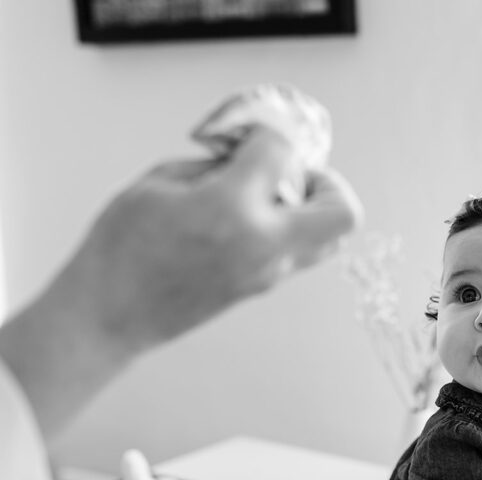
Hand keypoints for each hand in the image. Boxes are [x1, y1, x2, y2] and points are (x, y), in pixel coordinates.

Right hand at [0, 126, 362, 436]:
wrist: (110, 314)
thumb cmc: (122, 247)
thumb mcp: (158, 183)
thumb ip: (213, 164)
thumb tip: (246, 155)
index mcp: (233, 208)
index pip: (282, 153)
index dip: (266, 135)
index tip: (248, 137)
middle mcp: (264, 243)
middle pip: (343, 212)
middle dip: (329, 182)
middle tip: (293, 173)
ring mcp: (270, 273)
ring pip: (329, 240)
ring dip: (313, 210)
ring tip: (271, 197)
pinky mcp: (263, 288)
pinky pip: (301, 254)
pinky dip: (291, 229)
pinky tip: (251, 219)